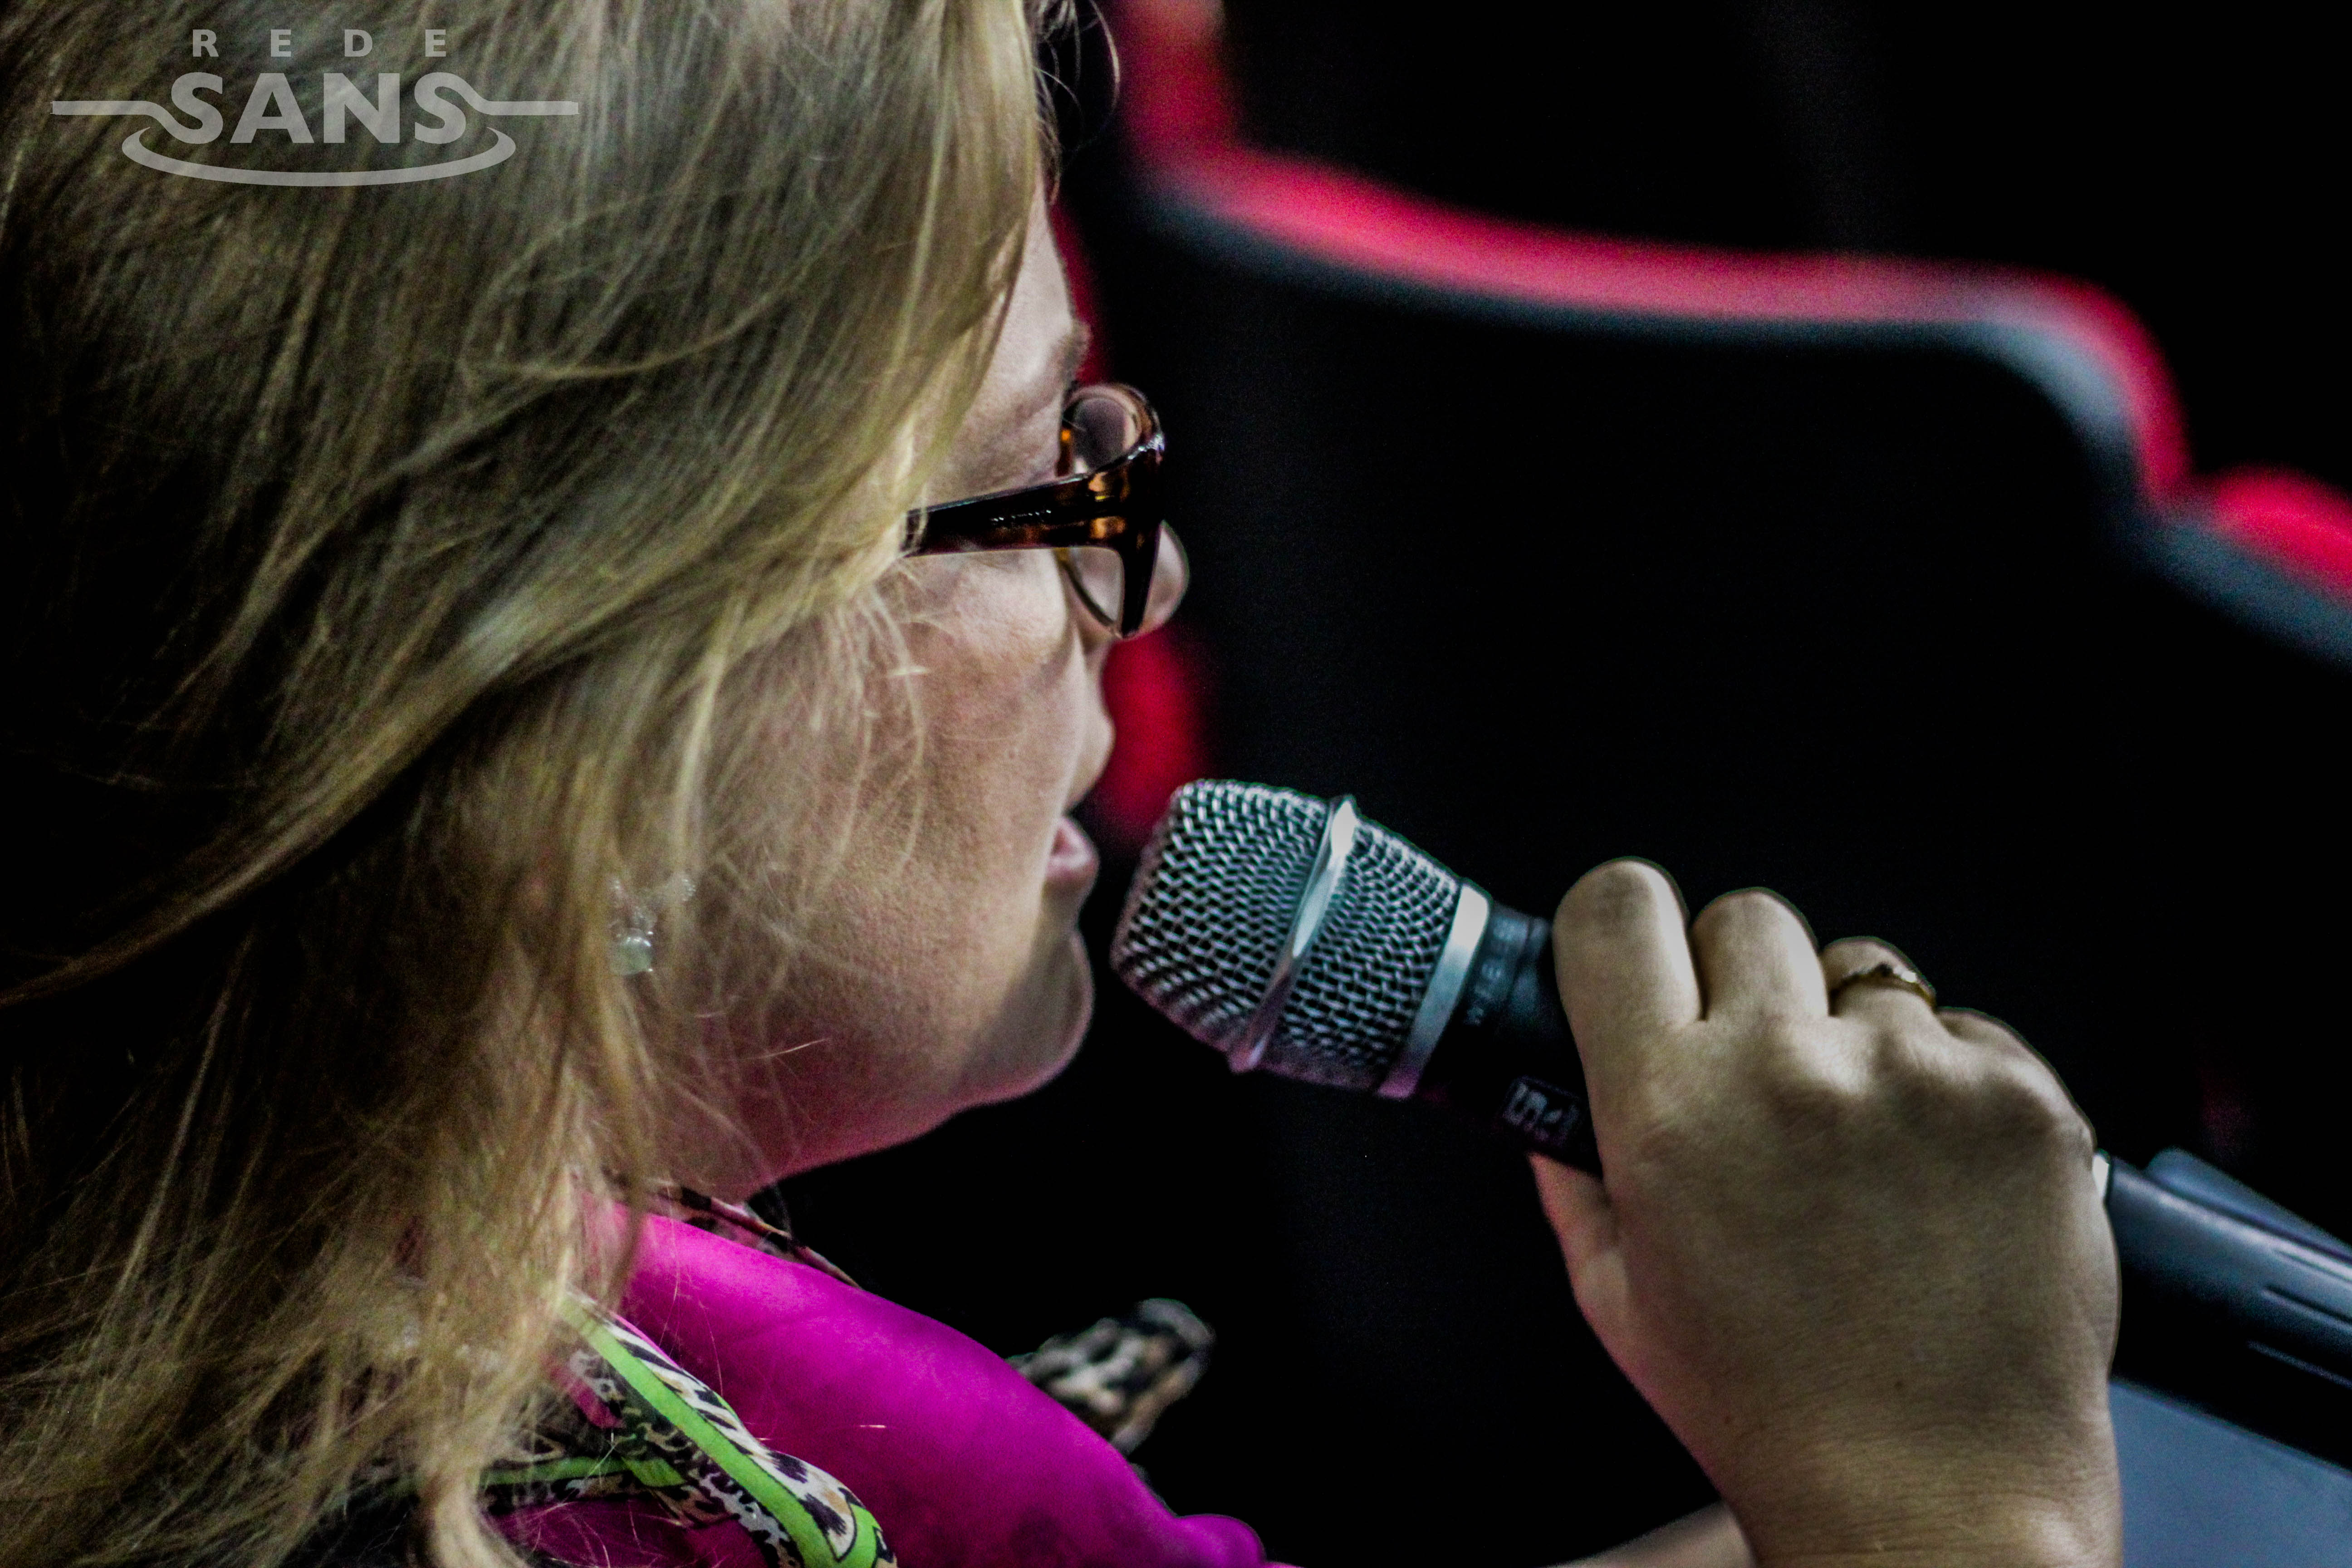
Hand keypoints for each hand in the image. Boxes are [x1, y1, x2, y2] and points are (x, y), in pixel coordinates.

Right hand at [1534, 861, 2119, 1567]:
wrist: (1936, 1498)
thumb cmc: (1774, 1413)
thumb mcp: (1619, 1298)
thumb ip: (1571, 1177)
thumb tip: (1551, 1101)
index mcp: (1668, 1110)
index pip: (1619, 909)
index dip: (1627, 918)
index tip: (1643, 947)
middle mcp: (1785, 1071)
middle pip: (1747, 916)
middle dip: (1746, 983)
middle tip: (1763, 1075)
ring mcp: (1913, 1077)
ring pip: (1865, 971)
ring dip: (1854, 1035)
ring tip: (1865, 1148)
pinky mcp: (2019, 1097)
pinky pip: (1966, 1028)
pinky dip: (1949, 1083)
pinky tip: (1936, 1175)